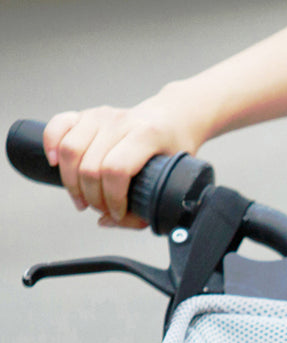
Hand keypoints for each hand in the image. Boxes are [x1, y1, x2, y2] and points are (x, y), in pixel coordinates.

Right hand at [43, 98, 201, 228]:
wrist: (172, 119)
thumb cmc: (173, 151)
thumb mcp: (172, 182)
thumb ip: (145, 209)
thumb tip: (107, 222)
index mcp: (147, 135)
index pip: (116, 170)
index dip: (113, 199)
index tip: (118, 213)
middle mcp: (121, 122)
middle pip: (91, 166)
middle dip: (93, 198)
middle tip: (101, 209)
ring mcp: (101, 115)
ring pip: (70, 150)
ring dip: (72, 182)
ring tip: (82, 198)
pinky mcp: (85, 114)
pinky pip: (58, 126)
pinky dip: (51, 146)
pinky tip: (55, 164)